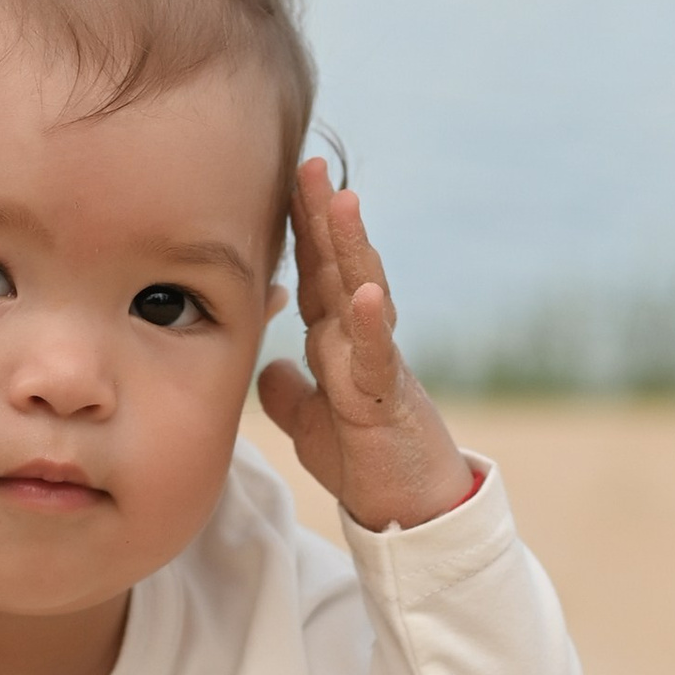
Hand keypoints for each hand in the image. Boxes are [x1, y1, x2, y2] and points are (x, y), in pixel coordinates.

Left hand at [257, 158, 474, 534]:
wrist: (408, 512)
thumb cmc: (365, 461)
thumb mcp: (310, 424)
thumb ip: (288, 392)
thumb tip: (266, 369)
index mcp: (336, 341)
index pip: (314, 273)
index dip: (299, 229)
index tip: (281, 178)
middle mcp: (358, 341)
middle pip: (338, 267)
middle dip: (322, 215)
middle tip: (307, 162)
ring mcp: (377, 365)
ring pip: (362, 297)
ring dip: (353, 249)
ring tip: (341, 201)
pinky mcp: (388, 401)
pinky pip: (378, 359)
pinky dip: (371, 326)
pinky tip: (366, 294)